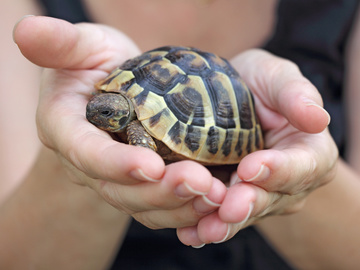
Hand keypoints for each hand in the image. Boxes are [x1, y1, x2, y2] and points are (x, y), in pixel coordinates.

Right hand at [13, 16, 226, 228]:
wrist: (111, 89)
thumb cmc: (95, 64)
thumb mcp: (82, 47)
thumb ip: (61, 44)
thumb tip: (25, 30)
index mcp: (66, 129)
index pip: (86, 152)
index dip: (115, 164)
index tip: (152, 166)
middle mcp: (88, 162)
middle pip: (119, 190)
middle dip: (159, 191)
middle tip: (201, 183)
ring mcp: (114, 178)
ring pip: (143, 205)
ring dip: (179, 205)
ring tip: (216, 196)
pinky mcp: (138, 185)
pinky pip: (160, 206)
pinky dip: (186, 208)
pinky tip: (214, 200)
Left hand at [177, 49, 337, 246]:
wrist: (232, 95)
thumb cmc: (259, 83)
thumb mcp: (278, 78)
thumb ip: (296, 95)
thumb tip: (318, 119)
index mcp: (309, 152)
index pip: (302, 166)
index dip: (279, 170)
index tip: (251, 167)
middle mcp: (288, 181)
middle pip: (271, 197)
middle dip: (247, 204)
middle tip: (228, 209)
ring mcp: (259, 193)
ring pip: (243, 213)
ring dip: (223, 223)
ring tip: (205, 230)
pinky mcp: (231, 198)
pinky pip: (220, 215)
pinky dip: (203, 224)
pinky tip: (189, 233)